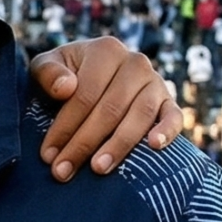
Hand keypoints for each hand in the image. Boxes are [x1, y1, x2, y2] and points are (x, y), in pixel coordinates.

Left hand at [29, 35, 180, 180]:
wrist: (93, 74)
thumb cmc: (65, 75)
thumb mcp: (47, 67)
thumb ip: (48, 72)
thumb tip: (66, 89)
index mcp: (106, 50)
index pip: (85, 95)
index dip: (65, 126)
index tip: (48, 155)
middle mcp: (135, 63)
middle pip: (110, 109)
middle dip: (84, 144)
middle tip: (64, 171)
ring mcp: (155, 82)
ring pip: (140, 116)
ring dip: (118, 145)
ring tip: (98, 169)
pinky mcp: (169, 102)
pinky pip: (174, 117)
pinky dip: (167, 131)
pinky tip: (154, 147)